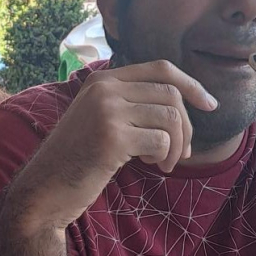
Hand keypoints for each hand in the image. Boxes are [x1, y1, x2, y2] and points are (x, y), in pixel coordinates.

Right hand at [13, 60, 218, 228]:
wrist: (45, 188)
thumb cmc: (76, 159)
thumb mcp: (97, 119)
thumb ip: (128, 104)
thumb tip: (180, 105)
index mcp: (102, 80)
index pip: (160, 68)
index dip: (192, 84)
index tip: (210, 105)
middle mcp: (104, 89)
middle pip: (171, 94)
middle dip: (187, 126)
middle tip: (183, 152)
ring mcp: (107, 111)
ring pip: (171, 117)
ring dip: (178, 145)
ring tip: (165, 163)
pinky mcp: (112, 137)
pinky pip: (162, 140)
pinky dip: (165, 156)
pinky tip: (151, 166)